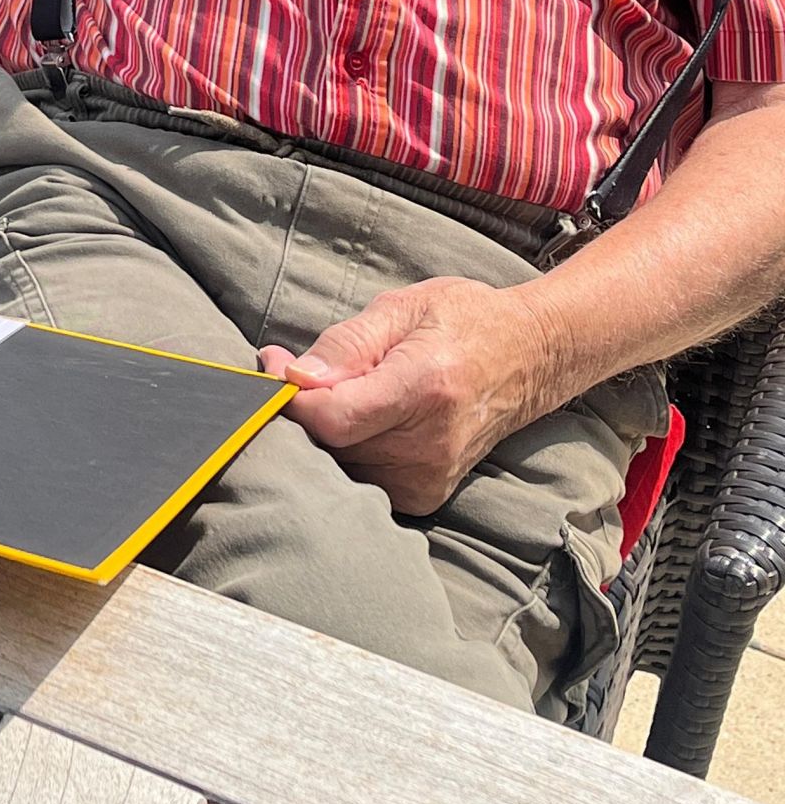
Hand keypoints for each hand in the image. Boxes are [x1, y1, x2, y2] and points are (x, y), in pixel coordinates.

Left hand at [257, 276, 559, 516]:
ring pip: (337, 466)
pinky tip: (359, 419)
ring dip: (322, 430)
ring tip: (340, 389)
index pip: (334, 419)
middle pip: (329, 446)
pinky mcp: (425, 496)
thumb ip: (345, 344)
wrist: (530, 356)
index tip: (273, 365)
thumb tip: (293, 376)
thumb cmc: (464, 321)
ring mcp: (430, 477)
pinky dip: (346, 449)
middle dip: (302, 408)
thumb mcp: (402, 308)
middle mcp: (430, 444)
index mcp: (424, 388)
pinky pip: (359, 478)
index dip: (291, 398)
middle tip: (296, 368)